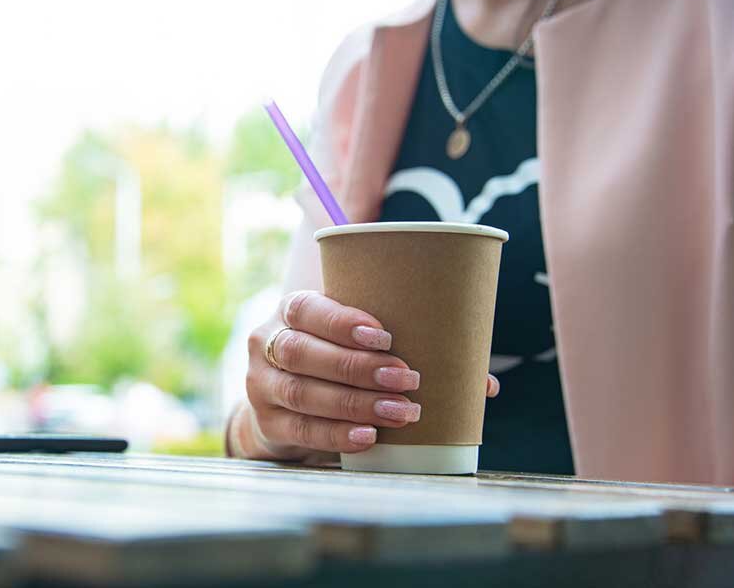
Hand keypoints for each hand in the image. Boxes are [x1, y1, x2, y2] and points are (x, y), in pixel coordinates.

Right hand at [230, 290, 499, 462]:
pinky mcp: (267, 422)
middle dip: (357, 367)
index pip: (307, 308)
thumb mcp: (356, 342)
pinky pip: (300, 430)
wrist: (285, 400)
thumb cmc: (337, 359)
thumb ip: (407, 347)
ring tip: (401, 412)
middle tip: (408, 378)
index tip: (385, 335)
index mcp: (292, 311)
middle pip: (302, 352)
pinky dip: (336, 435)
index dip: (341, 321)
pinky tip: (368, 437)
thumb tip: (484, 382)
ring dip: (354, 403)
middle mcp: (267, 343)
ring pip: (302, 392)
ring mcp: (261, 384)